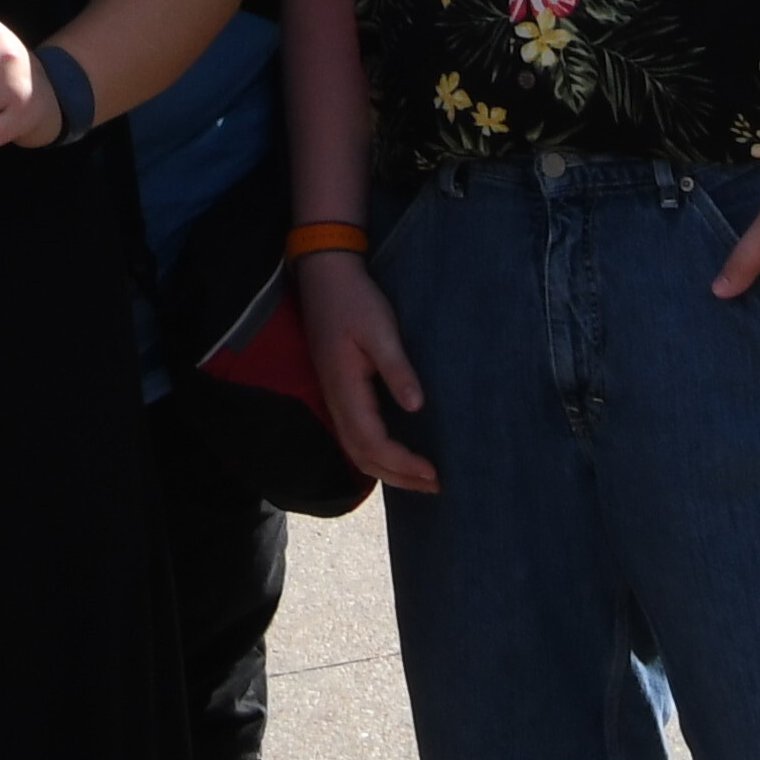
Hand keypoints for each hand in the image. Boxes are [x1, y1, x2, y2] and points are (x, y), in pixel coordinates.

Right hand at [294, 250, 434, 492]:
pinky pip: (355, 436)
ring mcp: (334, 396)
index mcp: (345, 388)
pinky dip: (377, 454)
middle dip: (399, 477)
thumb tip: (416, 408)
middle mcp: (336, 400)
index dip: (403, 464)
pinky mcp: (338, 389)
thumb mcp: (380, 329)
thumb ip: (396, 369)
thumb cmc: (354, 299)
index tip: (435, 472)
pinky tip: (396, 452)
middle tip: (435, 486)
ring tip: (420, 478)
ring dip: (388, 470)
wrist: (324, 273)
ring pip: (356, 450)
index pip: (373, 443)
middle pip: (362, 457)